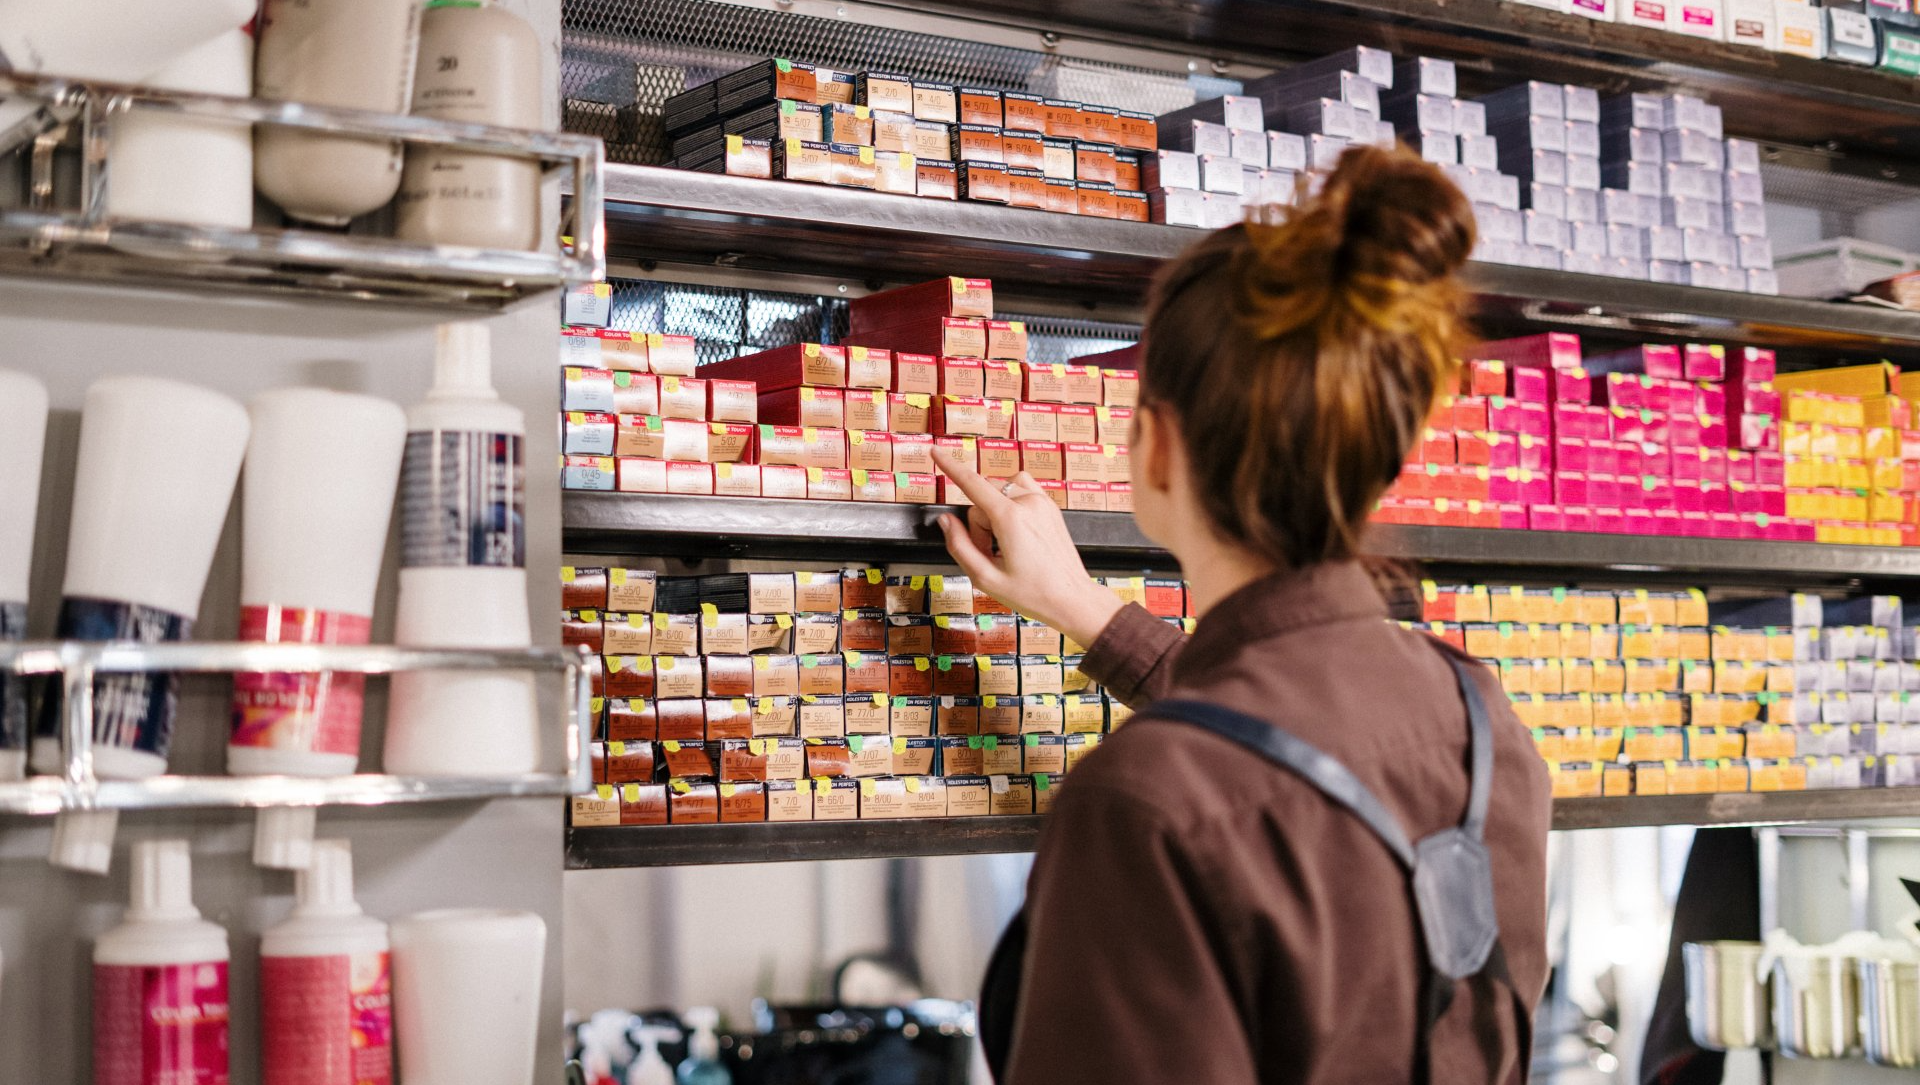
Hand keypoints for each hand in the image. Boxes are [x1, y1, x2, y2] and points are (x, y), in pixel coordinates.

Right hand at [930, 446, 1124, 648]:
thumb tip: (945, 521)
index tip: (935, 451)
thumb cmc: (1034, 594)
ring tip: (1002, 543)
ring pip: (1001, 491)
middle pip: (984, 497)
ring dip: (994, 512)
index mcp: (1011, 519)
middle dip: (978, 524)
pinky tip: (1014, 530)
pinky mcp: (1050, 506)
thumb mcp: (986, 578)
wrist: (1072, 599)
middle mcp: (1028, 503)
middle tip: (989, 554)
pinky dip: (1010, 505)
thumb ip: (959, 546)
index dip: (949, 466)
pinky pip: (1020, 490)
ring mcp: (1042, 502)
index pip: (971, 483)